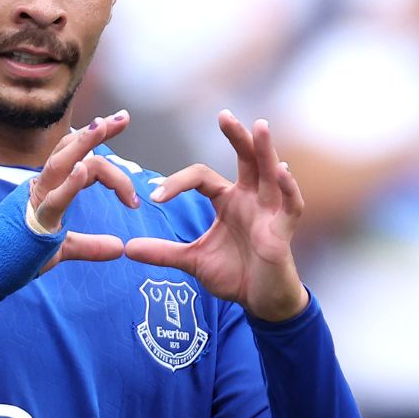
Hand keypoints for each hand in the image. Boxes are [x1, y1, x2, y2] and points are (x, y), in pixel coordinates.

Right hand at [32, 110, 138, 273]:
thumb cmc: (19, 254)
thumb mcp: (62, 249)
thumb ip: (90, 246)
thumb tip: (119, 247)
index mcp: (50, 188)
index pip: (77, 157)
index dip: (98, 142)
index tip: (122, 123)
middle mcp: (43, 187)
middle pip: (70, 150)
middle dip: (97, 133)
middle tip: (123, 117)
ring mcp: (38, 200)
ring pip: (60, 164)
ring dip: (83, 144)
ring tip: (102, 126)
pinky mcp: (36, 221)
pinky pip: (54, 199)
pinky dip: (69, 184)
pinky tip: (82, 169)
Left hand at [125, 111, 308, 321]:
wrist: (261, 302)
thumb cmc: (234, 275)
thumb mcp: (193, 261)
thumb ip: (163, 252)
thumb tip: (127, 248)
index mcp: (228, 200)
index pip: (201, 177)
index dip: (177, 183)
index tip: (154, 196)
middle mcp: (251, 198)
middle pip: (245, 159)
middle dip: (237, 137)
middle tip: (224, 115)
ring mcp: (270, 212)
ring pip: (270, 173)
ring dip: (265, 150)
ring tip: (260, 126)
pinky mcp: (283, 230)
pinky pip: (290, 204)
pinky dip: (288, 187)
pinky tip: (282, 171)